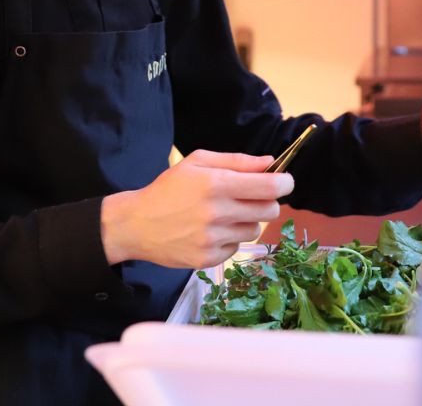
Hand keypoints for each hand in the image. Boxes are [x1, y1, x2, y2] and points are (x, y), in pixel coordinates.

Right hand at [101, 150, 293, 268]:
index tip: (284, 182)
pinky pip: (236, 247)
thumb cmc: (168, 189)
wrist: (136, 224)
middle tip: (252, 198)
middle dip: (267, 202)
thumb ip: (236, 161)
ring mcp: (213, 239)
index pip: (269, 187)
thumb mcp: (196, 162)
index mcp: (216, 184)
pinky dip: (230, 239)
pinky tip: (210, 231)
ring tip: (224, 215)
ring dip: (247, 221)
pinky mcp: (208, 259)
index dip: (285, 183)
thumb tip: (269, 163)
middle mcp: (217, 212)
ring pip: (255, 230)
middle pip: (270, 211)